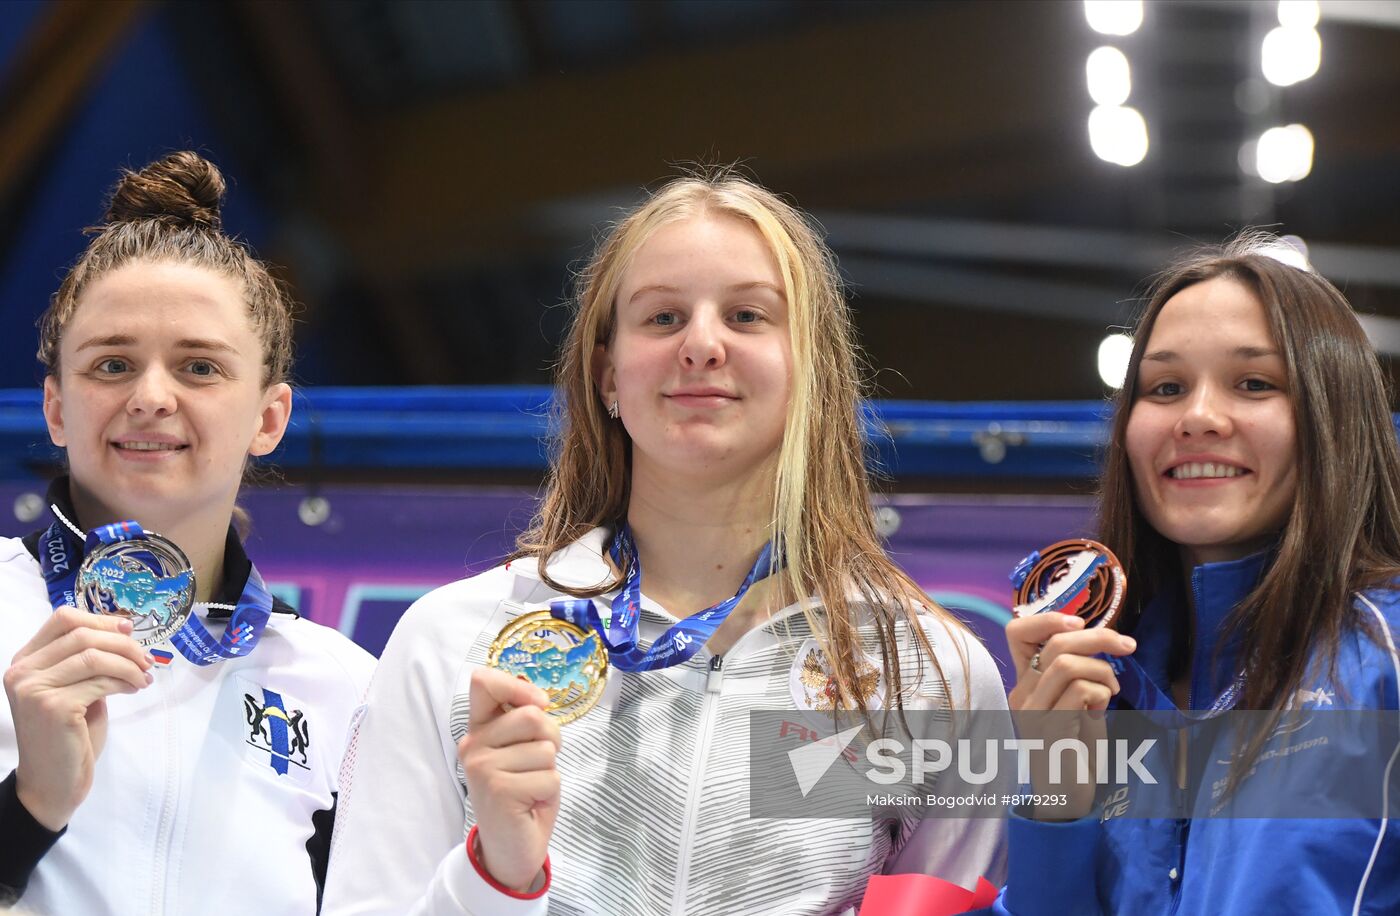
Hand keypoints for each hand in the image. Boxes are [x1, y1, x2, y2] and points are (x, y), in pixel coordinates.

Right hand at [4, 608, 154, 830]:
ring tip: (144, 676)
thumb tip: (123, 631)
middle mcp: (22, 672)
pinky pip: (101, 680)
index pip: (62, 619)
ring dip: (128, 663)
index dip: (101, 620)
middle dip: (123, 644)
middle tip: (146, 659)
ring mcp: (34, 689)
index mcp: (24, 662)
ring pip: (94, 656)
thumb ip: (87, 661)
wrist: (52, 783)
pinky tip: (135, 688)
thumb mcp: (75, 689)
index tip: (129, 631)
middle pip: (83, 634)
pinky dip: (125, 680)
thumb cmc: (68, 736)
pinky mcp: (53, 706)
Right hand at [458, 667, 560, 892]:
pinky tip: (531, 804)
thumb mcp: (522, 749)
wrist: (511, 847)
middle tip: (539, 764)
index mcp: (478, 728)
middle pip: (532, 716)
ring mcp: (482, 767)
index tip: (539, 704)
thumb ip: (524, 721)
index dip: (518, 686)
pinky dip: (549, 792)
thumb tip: (540, 701)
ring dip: (550, 770)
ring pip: (546, 749)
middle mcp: (473, 744)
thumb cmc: (523, 792)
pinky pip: (550, 777)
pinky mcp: (499, 790)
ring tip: (532, 786)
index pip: (484, 682)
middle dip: (551, 738)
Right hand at [1005, 612, 1135, 817]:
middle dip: (1098, 637)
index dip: (1049, 618)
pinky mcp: (1050, 730)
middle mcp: (1022, 694)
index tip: (1082, 623)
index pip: (1018, 633)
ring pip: (1066, 664)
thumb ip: (1075, 677)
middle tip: (1127, 646)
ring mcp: (1033, 712)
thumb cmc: (1075, 750)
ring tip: (1112, 690)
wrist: (1066, 798)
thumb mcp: (1074, 705)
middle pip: (1054, 643)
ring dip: (1102, 671)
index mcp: (1024, 684)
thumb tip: (1100, 642)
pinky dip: (1102, 692)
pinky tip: (1104, 709)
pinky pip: (1081, 691)